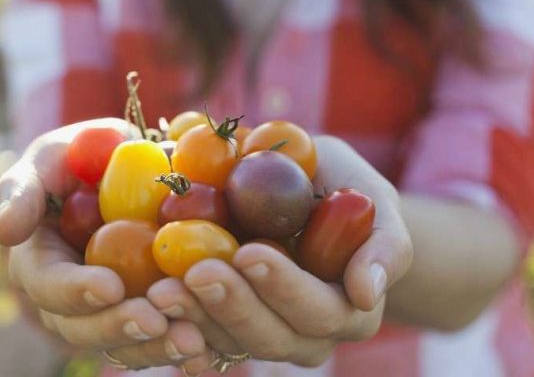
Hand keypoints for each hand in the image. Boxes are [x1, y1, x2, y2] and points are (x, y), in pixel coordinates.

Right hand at [0, 119, 207, 369]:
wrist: (128, 170)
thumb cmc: (80, 159)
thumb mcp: (50, 159)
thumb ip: (24, 189)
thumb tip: (6, 232)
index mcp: (38, 264)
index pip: (47, 285)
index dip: (75, 290)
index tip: (110, 286)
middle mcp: (68, 300)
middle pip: (83, 328)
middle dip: (119, 327)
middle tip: (156, 321)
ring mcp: (107, 312)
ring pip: (123, 344)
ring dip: (155, 347)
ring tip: (191, 341)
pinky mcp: (146, 313)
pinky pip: (159, 339)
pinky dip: (181, 347)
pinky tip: (208, 348)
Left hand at [145, 135, 412, 373]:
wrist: (307, 194)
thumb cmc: (345, 192)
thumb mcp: (374, 201)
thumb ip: (384, 244)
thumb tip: (367, 292)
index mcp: (350, 311)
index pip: (317, 311)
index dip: (283, 288)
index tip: (248, 253)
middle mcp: (308, 335)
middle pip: (270, 337)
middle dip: (231, 306)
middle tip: (194, 273)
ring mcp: (264, 334)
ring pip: (230, 342)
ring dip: (195, 318)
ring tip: (161, 288)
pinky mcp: (226, 326)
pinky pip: (201, 338)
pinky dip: (176, 325)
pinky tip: (149, 306)